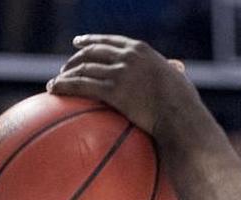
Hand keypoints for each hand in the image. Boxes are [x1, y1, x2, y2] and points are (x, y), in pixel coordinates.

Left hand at [48, 35, 192, 136]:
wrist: (182, 118)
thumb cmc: (186, 105)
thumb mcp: (181, 79)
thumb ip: (173, 70)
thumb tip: (177, 67)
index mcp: (142, 51)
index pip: (109, 41)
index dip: (91, 40)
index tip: (77, 42)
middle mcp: (128, 57)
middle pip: (92, 52)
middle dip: (74, 59)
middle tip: (65, 68)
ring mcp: (119, 72)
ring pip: (82, 68)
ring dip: (64, 75)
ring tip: (55, 83)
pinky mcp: (112, 90)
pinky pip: (80, 84)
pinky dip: (64, 85)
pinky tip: (54, 90)